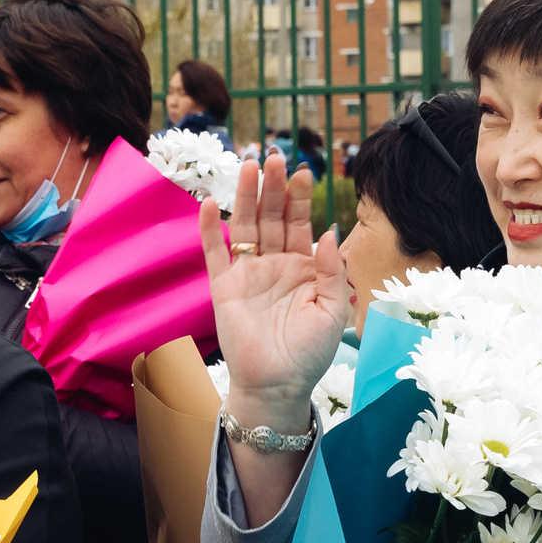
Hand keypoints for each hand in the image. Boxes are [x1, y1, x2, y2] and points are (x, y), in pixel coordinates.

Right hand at [202, 153, 351, 431]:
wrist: (278, 385)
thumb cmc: (310, 353)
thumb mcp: (333, 310)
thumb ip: (332, 270)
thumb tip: (330, 230)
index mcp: (303, 267)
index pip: (300, 222)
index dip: (301, 197)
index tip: (304, 171)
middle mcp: (275, 264)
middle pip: (272, 216)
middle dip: (274, 187)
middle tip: (276, 156)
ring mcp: (248, 274)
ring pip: (245, 225)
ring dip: (246, 196)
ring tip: (249, 164)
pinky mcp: (224, 288)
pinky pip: (215, 253)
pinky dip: (210, 229)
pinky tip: (208, 203)